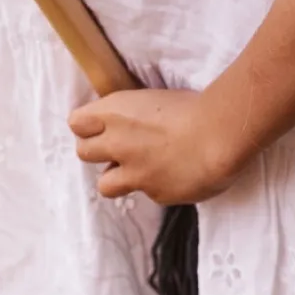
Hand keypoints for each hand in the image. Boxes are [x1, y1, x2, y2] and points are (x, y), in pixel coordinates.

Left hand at [68, 89, 239, 205]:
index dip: (87, 125)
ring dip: (116, 178)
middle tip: (116, 149)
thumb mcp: (153, 100)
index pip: (76, 123)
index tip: (100, 126)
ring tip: (137, 170)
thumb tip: (128, 125)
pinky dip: (154, 186)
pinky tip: (173, 176)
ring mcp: (133, 173)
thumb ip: (132, 116)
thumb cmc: (193, 106)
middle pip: (83, 153)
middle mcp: (117, 143)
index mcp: (115, 112)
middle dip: (97, 151)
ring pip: (104, 185)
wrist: (218, 136)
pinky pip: (145, 193)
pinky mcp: (154, 194)